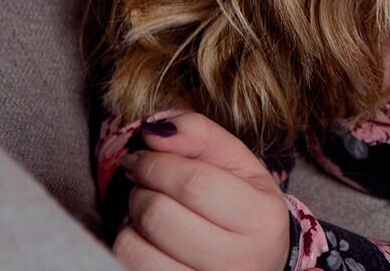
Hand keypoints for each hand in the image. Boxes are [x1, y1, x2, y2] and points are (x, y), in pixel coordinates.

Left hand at [112, 112, 291, 270]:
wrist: (261, 262)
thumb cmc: (246, 209)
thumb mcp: (240, 166)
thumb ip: (203, 137)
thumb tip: (154, 131)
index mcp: (261, 218)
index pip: (194, 183)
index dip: (157, 163)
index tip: (142, 156)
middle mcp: (238, 259)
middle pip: (160, 214)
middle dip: (142, 189)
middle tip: (146, 183)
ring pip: (135, 245)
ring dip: (132, 219)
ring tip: (151, 212)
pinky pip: (128, 265)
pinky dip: (130, 245)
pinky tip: (149, 239)